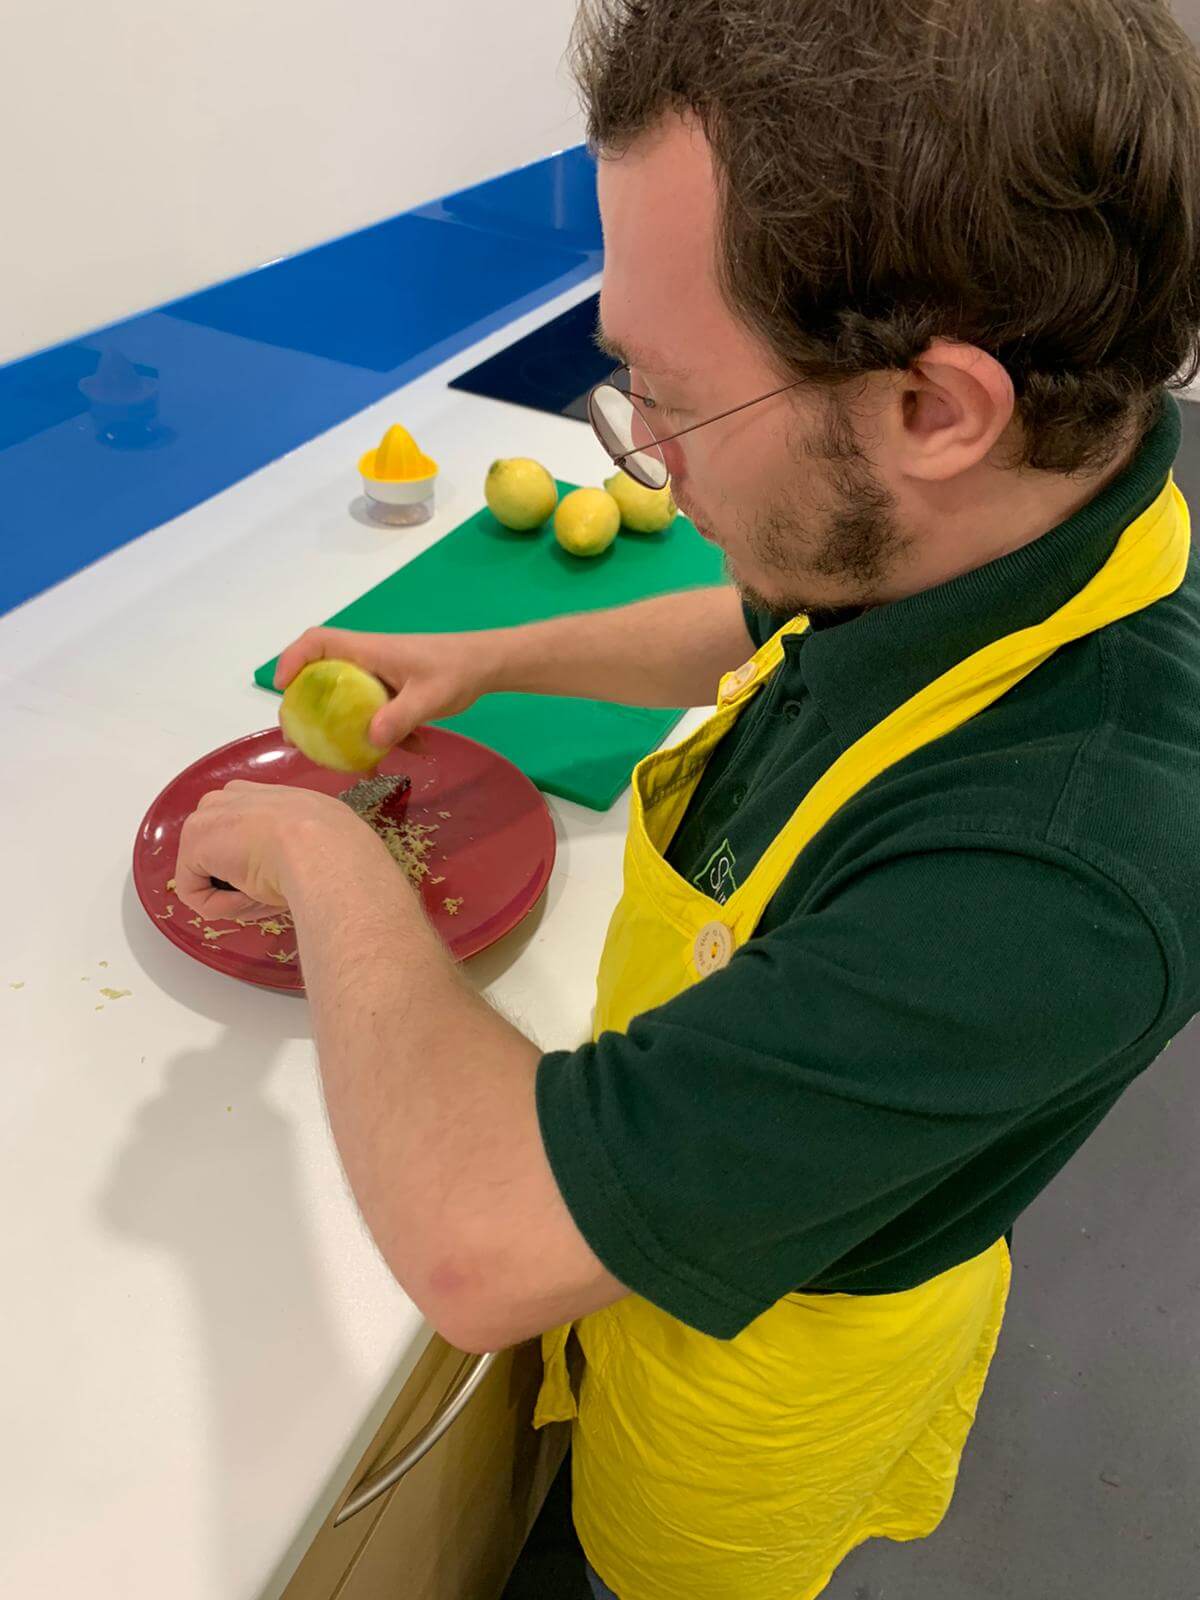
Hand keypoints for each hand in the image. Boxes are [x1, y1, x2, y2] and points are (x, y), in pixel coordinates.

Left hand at [174, 781, 384, 922]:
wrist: (322, 850)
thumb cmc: (333, 847)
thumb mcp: (321, 835)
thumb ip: (299, 843)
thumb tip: (304, 866)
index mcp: (266, 794)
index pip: (245, 830)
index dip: (257, 862)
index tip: (282, 880)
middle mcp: (233, 796)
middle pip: (220, 850)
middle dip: (237, 879)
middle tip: (270, 892)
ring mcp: (208, 817)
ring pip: (209, 874)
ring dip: (233, 894)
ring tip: (266, 894)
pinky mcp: (193, 844)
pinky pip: (196, 892)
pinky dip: (222, 906)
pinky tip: (251, 896)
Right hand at [274, 626, 504, 748]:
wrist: (487, 666)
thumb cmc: (456, 670)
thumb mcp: (430, 697)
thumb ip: (401, 718)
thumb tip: (370, 741)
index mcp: (368, 651)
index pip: (317, 642)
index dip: (292, 660)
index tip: (282, 689)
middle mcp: (367, 661)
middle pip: (321, 675)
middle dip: (306, 706)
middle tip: (298, 736)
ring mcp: (380, 677)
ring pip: (347, 699)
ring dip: (344, 728)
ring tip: (344, 760)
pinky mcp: (394, 692)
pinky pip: (375, 712)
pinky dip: (384, 732)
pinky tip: (410, 751)